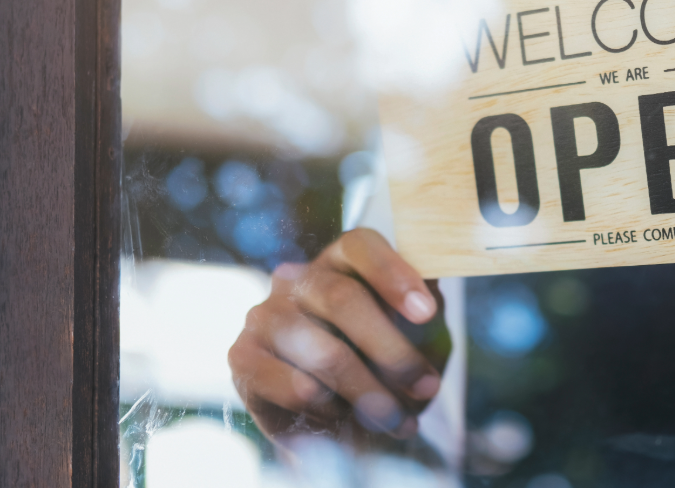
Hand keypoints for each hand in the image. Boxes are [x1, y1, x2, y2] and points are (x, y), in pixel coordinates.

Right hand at [228, 228, 448, 443]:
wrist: (341, 428)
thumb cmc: (384, 370)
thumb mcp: (421, 340)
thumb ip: (428, 317)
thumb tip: (431, 298)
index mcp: (341, 261)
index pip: (360, 246)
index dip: (394, 274)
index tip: (427, 312)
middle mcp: (298, 279)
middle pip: (342, 298)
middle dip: (392, 350)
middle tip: (426, 386)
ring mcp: (265, 315)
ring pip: (323, 351)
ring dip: (370, 392)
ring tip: (398, 419)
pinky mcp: (243, 357)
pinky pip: (294, 385)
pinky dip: (329, 408)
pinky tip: (344, 417)